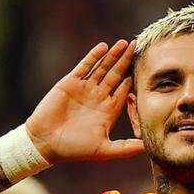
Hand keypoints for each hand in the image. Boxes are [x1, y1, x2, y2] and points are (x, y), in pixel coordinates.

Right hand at [25, 40, 143, 162]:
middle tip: (138, 46)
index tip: (147, 68)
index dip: (134, 79)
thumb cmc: (74, 149)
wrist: (45, 142)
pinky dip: (94, 56)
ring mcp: (85, 89)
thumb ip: (126, 148)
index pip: (125, 91)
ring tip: (124, 43)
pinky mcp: (70, 83)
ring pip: (102, 68)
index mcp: (108, 111)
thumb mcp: (104, 150)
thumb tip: (148, 149)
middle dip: (126, 61)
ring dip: (113, 55)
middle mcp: (98, 98)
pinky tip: (103, 46)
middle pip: (116, 75)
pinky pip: (85, 66)